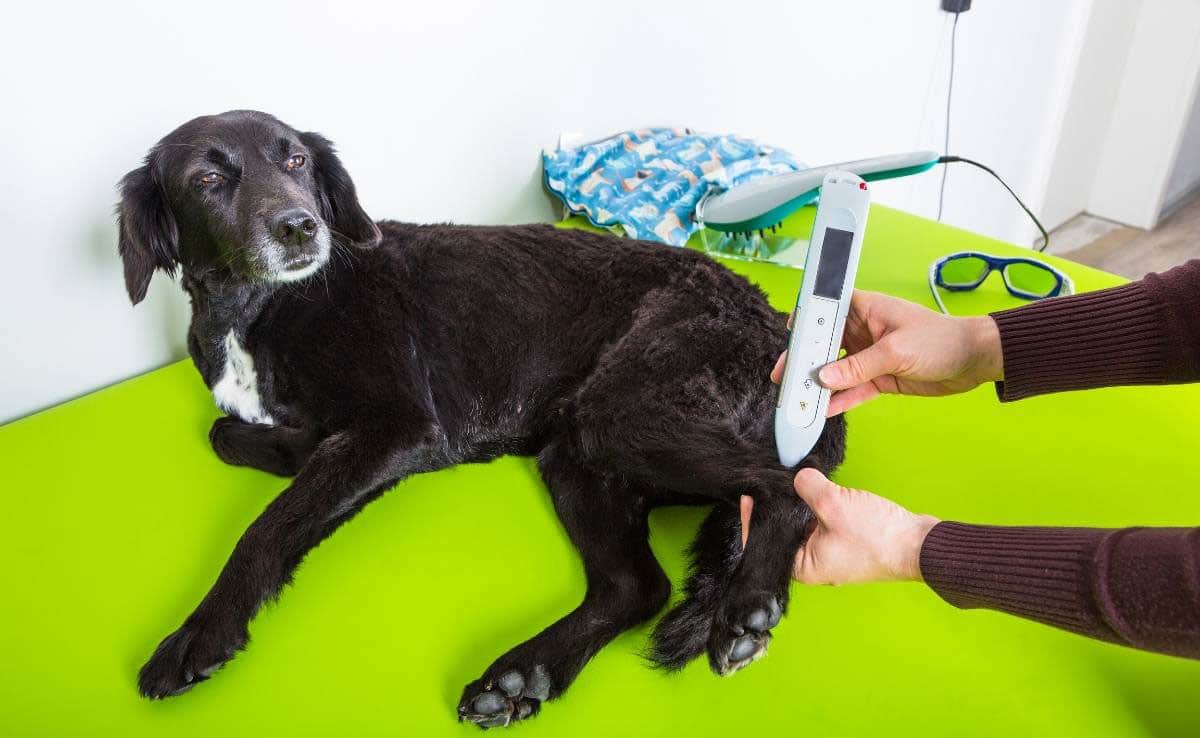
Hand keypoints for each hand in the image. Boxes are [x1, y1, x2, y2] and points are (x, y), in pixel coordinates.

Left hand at [739, 469, 938, 584]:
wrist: (919, 545)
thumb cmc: (878, 538)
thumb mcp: (834, 505)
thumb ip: (808, 488)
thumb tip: (797, 477)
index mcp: (803, 567)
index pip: (765, 543)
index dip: (753, 519)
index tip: (748, 495)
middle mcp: (814, 563)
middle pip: (784, 532)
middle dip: (778, 507)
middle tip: (770, 482)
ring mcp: (831, 553)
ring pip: (804, 525)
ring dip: (800, 504)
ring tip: (793, 482)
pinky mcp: (846, 542)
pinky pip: (822, 522)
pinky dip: (818, 506)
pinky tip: (820, 489)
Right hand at [771, 290, 1002, 415]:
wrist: (974, 360)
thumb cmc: (941, 339)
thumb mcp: (896, 350)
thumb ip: (858, 366)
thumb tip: (824, 378)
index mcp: (865, 309)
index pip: (825, 309)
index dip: (804, 321)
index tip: (788, 338)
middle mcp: (862, 330)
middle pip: (824, 344)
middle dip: (803, 361)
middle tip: (784, 379)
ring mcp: (869, 355)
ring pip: (835, 370)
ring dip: (818, 385)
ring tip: (799, 400)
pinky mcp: (879, 378)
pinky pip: (852, 389)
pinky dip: (839, 400)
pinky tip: (823, 411)